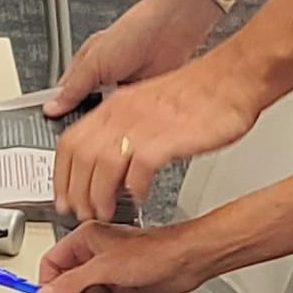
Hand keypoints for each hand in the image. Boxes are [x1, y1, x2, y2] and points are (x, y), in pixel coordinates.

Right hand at [36, 220, 208, 292]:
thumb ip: (72, 283)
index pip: (52, 263)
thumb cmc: (153, 252)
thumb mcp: (104, 269)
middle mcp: (94, 254)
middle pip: (68, 283)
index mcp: (84, 240)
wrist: (185, 261)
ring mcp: (108, 270)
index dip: (48, 285)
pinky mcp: (122, 284)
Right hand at [46, 0, 216, 115]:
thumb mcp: (93, 61)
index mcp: (84, 69)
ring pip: (107, 117)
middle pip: (85, 110)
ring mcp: (122, 92)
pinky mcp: (140, 100)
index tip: (55, 127)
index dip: (60, 112)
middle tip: (82, 133)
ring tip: (105, 127)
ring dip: (107, 121)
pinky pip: (129, 118)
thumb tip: (52, 107)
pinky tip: (124, 124)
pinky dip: (127, 122)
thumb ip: (73, 87)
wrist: (169, 32)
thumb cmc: (131, 34)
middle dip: (84, 121)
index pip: (64, 97)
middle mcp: (102, 81)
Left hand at [53, 50, 265, 219]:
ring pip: (101, 165)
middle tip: (79, 212)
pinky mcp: (167, 137)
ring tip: (104, 212)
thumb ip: (123, 126)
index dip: (62, 173)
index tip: (63, 194)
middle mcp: (124, 114)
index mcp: (116, 106)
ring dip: (98, 195)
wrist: (230, 80)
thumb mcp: (147, 105)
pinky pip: (138, 168)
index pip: (70, 141)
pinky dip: (133, 188)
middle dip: (74, 191)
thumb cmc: (197, 96)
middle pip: (80, 156)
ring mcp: (144, 125)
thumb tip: (107, 152)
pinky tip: (138, 197)